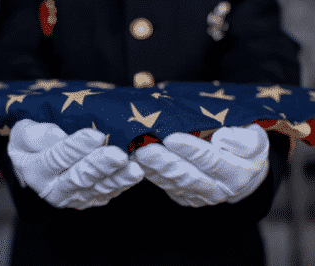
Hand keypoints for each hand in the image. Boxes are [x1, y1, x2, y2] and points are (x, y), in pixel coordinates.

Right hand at [8, 119, 144, 209]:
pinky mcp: (90, 199)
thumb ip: (37, 134)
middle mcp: (55, 189)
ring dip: (118, 178)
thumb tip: (60, 136)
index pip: (57, 157)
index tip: (96, 135)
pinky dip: (122, 184)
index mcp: (36, 171)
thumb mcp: (23, 132)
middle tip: (119, 155)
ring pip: (98, 188)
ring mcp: (75, 197)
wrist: (36, 165)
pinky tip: (135, 175)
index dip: (77, 147)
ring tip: (134, 169)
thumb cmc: (33, 143)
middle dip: (102, 165)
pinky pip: (107, 193)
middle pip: (80, 176)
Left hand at [131, 124, 269, 206]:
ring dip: (152, 168)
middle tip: (145, 148)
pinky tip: (138, 161)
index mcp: (236, 174)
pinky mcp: (184, 197)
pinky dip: (150, 173)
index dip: (191, 150)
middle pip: (186, 175)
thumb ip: (243, 140)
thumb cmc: (246, 148)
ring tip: (137, 153)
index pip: (210, 161)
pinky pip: (164, 185)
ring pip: (171, 182)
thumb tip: (221, 139)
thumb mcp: (255, 139)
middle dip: (163, 161)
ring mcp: (198, 196)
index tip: (172, 137)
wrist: (243, 173)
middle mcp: (216, 190)